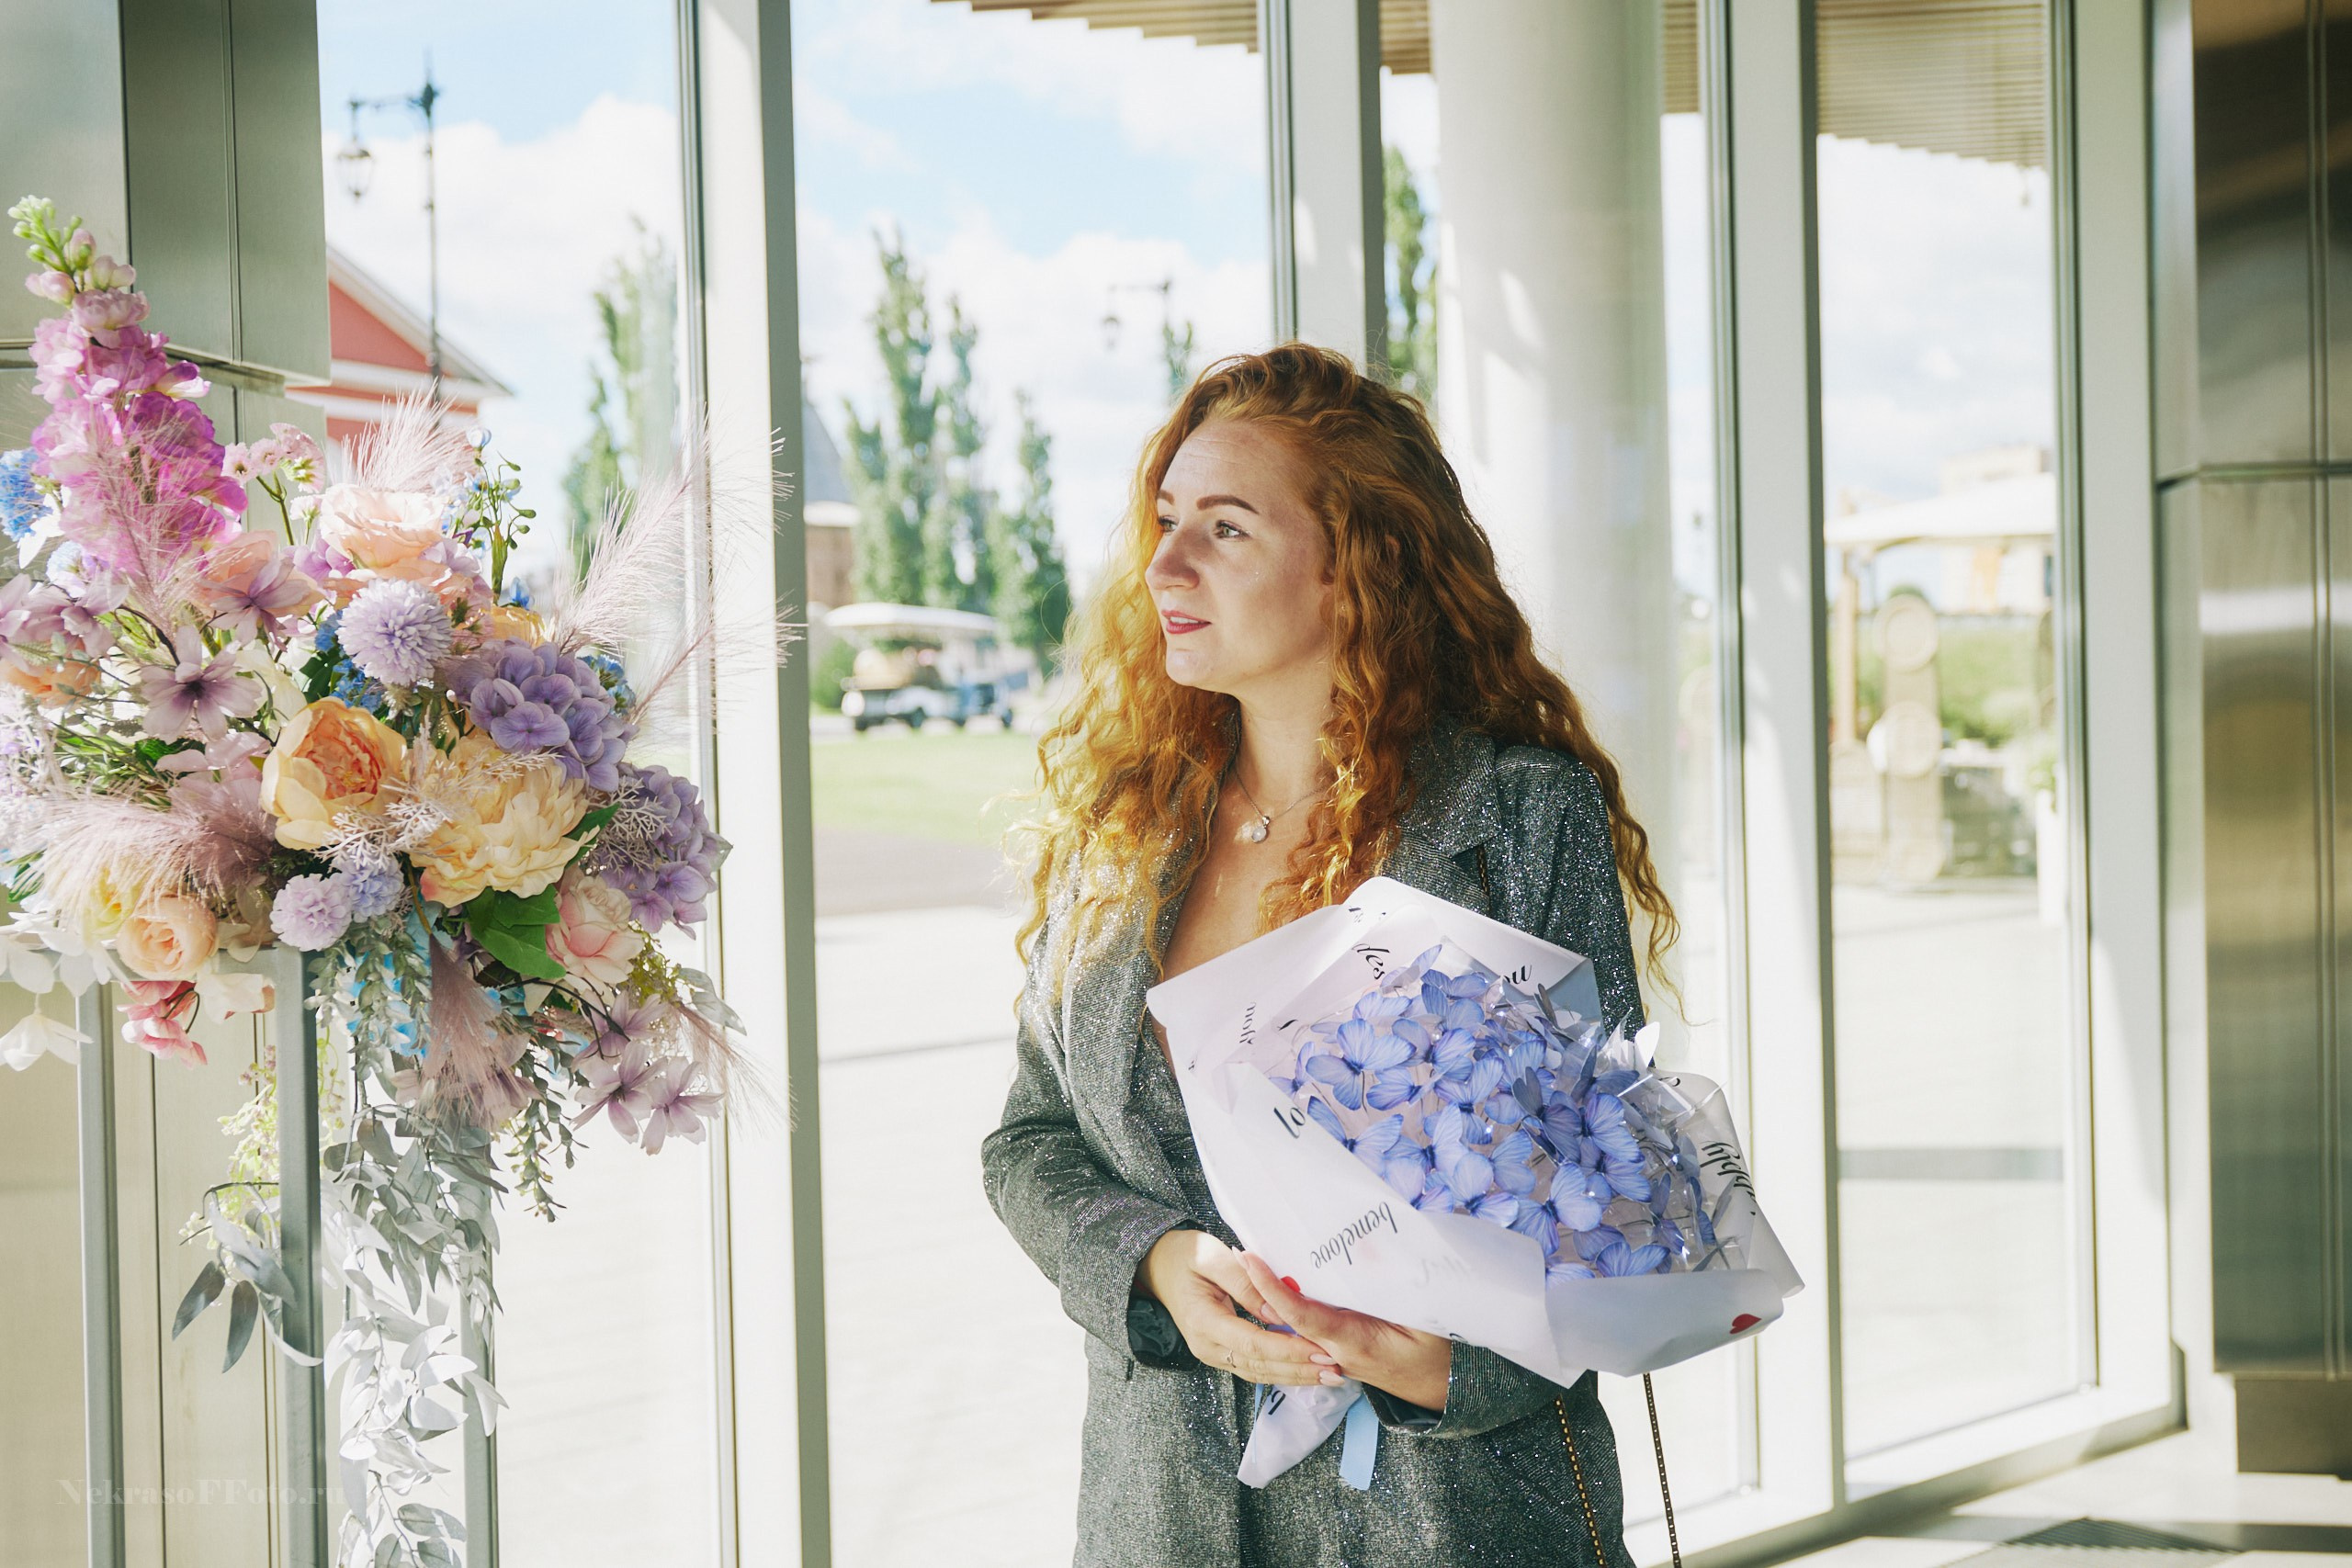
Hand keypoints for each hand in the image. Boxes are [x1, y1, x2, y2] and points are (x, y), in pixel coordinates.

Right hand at [1136, 1230, 1339, 1387]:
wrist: (1157, 1265)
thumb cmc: (1184, 1254)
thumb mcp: (1213, 1257)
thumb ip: (1245, 1283)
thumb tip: (1278, 1311)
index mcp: (1203, 1322)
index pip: (1253, 1343)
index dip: (1289, 1349)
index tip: (1321, 1350)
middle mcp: (1206, 1346)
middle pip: (1259, 1365)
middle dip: (1299, 1369)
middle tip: (1336, 1370)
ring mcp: (1211, 1353)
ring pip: (1258, 1373)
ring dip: (1294, 1376)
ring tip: (1329, 1376)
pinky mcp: (1219, 1352)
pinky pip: (1253, 1367)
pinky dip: (1281, 1371)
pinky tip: (1306, 1370)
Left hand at [1240, 1253, 1453, 1411]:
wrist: (1444, 1391)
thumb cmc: (1438, 1356)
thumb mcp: (1427, 1320)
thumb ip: (1398, 1285)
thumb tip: (1371, 1247)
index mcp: (1352, 1341)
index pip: (1300, 1314)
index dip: (1272, 1288)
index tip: (1250, 1259)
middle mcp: (1333, 1350)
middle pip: (1287, 1317)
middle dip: (1261, 1286)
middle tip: (1239, 1248)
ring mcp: (1333, 1353)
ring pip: (1293, 1323)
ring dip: (1271, 1296)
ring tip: (1250, 1258)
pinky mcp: (1337, 1351)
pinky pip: (1307, 1327)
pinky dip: (1290, 1306)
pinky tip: (1281, 1281)